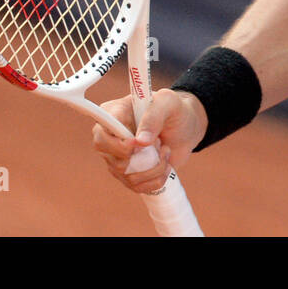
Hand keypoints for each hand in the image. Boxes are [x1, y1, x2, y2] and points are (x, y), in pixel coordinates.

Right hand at [92, 89, 207, 193]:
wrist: (186, 127)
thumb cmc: (173, 109)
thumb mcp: (168, 102)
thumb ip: (153, 116)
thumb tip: (141, 142)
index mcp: (113, 115)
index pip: (101, 135)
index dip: (119, 145)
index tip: (139, 144)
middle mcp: (110, 138)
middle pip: (114, 161)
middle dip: (143, 157)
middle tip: (160, 143)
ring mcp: (118, 158)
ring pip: (128, 176)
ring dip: (154, 166)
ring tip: (165, 150)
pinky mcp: (129, 174)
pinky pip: (137, 187)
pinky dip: (156, 179)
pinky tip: (166, 165)